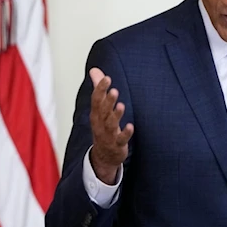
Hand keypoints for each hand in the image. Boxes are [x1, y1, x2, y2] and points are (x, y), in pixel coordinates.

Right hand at [88, 67, 133, 184]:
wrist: (103, 156)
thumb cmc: (103, 127)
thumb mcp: (99, 108)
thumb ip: (99, 88)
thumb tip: (95, 70)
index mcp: (96, 113)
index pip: (96, 99)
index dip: (100, 89)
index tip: (107, 78)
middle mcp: (100, 123)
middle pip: (103, 111)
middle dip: (108, 101)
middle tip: (114, 90)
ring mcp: (108, 135)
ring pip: (111, 124)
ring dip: (116, 115)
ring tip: (121, 105)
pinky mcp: (117, 144)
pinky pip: (121, 139)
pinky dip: (125, 133)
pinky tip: (131, 126)